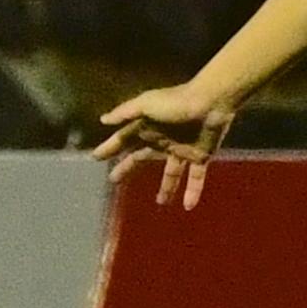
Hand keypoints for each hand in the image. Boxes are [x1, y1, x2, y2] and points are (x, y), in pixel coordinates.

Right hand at [95, 80, 240, 205]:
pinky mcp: (200, 156)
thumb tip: (103, 120)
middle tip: (113, 179)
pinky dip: (193, 191)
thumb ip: (125, 112)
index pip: (124, 140)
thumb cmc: (177, 101)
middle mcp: (164, 140)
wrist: (211, 102)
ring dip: (166, 188)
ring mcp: (183, 149)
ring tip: (160, 203)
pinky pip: (196, 178)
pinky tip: (187, 206)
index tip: (95, 157)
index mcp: (149, 127)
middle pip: (141, 157)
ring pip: (171, 173)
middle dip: (127, 167)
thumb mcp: (146, 104)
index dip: (110, 148)